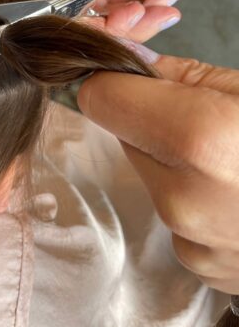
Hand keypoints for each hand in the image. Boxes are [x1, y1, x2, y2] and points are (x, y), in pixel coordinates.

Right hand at [34, 0, 190, 42]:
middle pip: (84, 19)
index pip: (70, 8)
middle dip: (127, 23)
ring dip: (137, 17)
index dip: (104, 21)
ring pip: (100, 20)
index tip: (141, 14)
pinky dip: (136, 10)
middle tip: (164, 14)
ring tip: (167, 0)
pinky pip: (109, 12)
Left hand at [77, 54, 238, 293]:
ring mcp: (193, 242)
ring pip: (150, 176)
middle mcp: (183, 200)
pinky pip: (175, 214)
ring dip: (172, 158)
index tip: (121, 69)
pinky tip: (238, 192)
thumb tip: (127, 59)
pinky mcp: (204, 267)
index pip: (100, 97)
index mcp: (198, 141)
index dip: (108, 77)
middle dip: (148, 116)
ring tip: (229, 156)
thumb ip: (183, 73)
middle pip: (123, 136)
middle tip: (196, 110)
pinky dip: (193, 195)